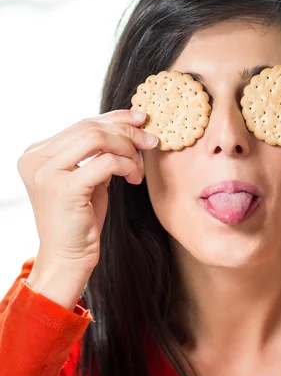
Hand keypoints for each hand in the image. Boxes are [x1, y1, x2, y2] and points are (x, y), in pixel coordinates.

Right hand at [17, 109, 157, 274]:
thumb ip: (97, 153)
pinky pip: (105, 163)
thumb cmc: (80, 220)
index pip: (81, 123)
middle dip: (126, 132)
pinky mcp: (63, 188)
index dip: (115, 118)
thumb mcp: (87, 179)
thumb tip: (129, 124)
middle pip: (89, 127)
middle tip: (150, 142)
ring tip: (138, 167)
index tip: (141, 119)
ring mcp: (46, 172)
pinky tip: (134, 178)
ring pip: (96, 139)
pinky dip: (126, 165)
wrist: (68, 257)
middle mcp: (35, 158)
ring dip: (127, 149)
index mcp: (37, 153)